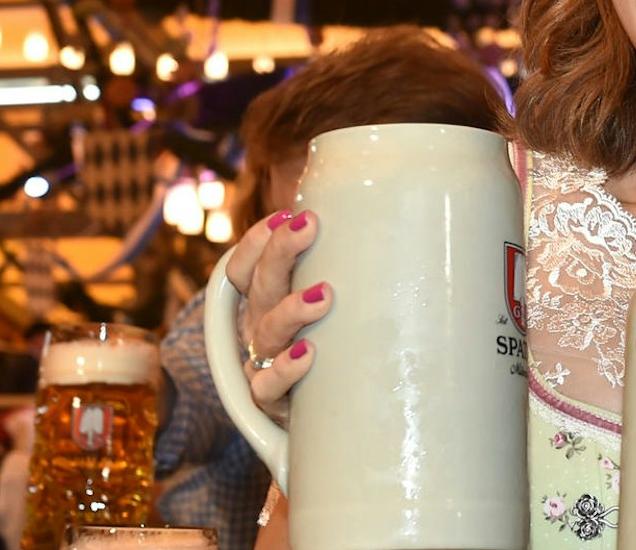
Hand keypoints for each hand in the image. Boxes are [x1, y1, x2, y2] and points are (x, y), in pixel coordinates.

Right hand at [222, 210, 332, 419]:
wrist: (327, 420)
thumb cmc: (336, 351)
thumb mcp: (333, 311)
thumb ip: (344, 275)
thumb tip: (392, 224)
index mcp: (264, 303)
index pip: (243, 267)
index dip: (256, 241)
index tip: (287, 214)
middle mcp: (257, 330)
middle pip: (258, 286)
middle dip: (281, 252)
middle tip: (309, 226)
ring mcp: (261, 365)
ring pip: (265, 332)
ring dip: (291, 310)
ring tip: (323, 295)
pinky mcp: (271, 402)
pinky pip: (268, 386)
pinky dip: (286, 369)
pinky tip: (309, 354)